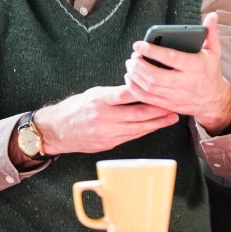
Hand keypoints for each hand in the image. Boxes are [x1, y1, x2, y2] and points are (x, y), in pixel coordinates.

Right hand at [31, 85, 179, 156]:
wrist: (56, 131)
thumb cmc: (76, 108)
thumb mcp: (93, 94)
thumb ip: (115, 93)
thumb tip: (138, 87)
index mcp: (99, 100)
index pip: (124, 94)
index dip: (144, 92)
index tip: (159, 88)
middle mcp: (103, 117)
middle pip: (136, 114)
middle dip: (158, 111)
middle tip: (174, 107)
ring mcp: (106, 133)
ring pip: (137, 128)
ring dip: (156, 123)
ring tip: (171, 118)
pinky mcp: (108, 144)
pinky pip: (131, 136)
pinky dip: (144, 131)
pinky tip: (155, 126)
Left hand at [125, 12, 230, 134]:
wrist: (213, 100)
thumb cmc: (210, 71)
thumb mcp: (214, 52)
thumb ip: (211, 33)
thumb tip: (212, 15)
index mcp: (195, 66)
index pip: (171, 58)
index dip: (153, 51)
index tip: (140, 44)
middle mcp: (185, 82)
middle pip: (156, 76)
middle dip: (140, 65)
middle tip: (133, 56)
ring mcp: (176, 96)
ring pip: (149, 88)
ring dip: (135, 76)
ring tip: (130, 64)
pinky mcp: (168, 104)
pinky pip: (147, 99)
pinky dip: (135, 89)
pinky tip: (131, 78)